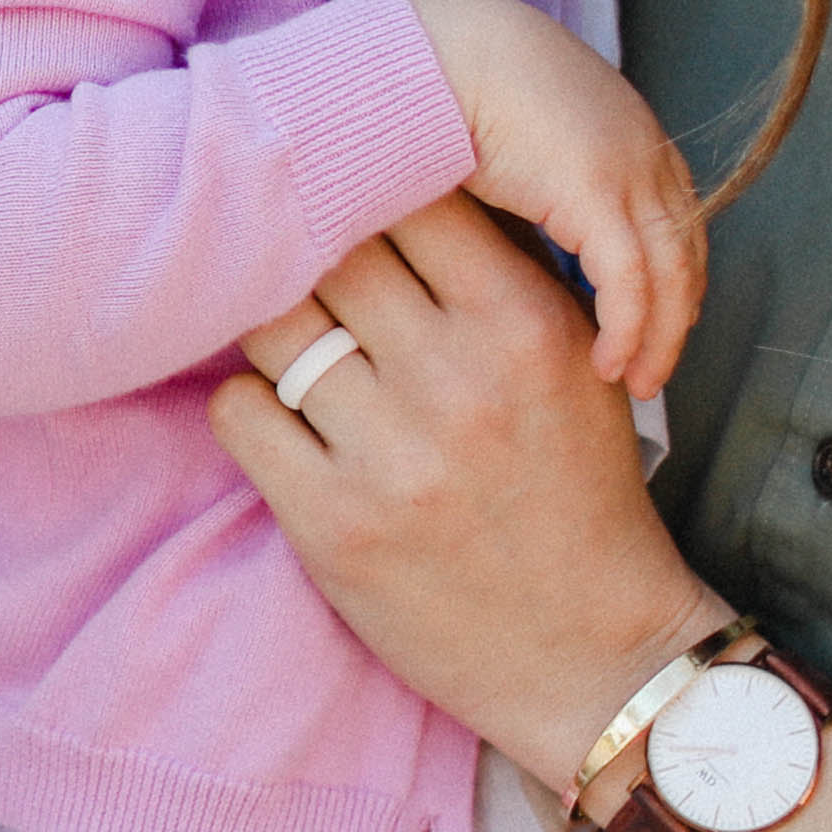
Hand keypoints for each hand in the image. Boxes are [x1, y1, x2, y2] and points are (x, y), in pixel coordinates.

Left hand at [218, 195, 718, 783]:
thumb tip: (408, 178)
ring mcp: (391, 454)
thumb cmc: (579, 495)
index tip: (358, 202)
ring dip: (274, 333)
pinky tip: (283, 425)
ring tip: (298, 355)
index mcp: (527, 324)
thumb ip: (504, 276)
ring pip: (272, 326)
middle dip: (316, 256)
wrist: (593, 653)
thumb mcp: (577, 366)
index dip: (374, 192)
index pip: (414, 199)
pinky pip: (239, 413)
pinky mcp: (332, 524)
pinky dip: (248, 408)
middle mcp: (458, 379)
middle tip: (309, 275)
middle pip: (332, 252)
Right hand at [405, 0, 708, 388]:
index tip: (653, 327)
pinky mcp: (596, 194)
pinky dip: (626, 330)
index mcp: (630, 134)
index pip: (675, 221)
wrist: (438, 50)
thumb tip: (526, 245)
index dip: (670, 280)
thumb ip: (539, 187)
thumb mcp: (516, 143)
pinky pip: (630, 283)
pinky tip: (608, 363)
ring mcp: (627, 170)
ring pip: (670, 277)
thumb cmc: (455, 91)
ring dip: (659, 339)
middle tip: (653, 371)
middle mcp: (644, 151)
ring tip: (634, 383)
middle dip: (675, 318)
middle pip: (685, 253)